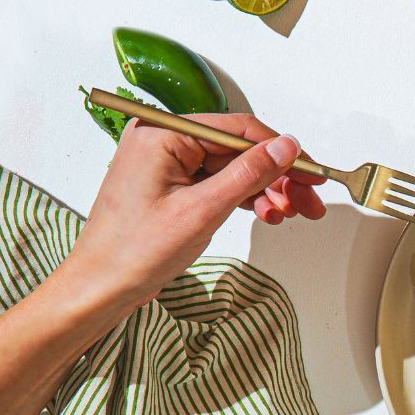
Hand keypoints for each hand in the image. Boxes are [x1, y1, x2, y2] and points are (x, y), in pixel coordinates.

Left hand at [70, 114, 325, 302]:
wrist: (104, 284)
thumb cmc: (135, 249)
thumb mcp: (203, 209)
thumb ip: (248, 173)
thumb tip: (285, 147)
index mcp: (163, 134)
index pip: (238, 130)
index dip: (281, 151)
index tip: (311, 172)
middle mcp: (164, 140)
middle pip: (239, 149)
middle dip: (277, 176)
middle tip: (308, 200)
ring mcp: (168, 162)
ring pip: (233, 168)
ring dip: (265, 190)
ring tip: (288, 214)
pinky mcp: (173, 183)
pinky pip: (219, 182)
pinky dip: (245, 198)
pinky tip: (266, 213)